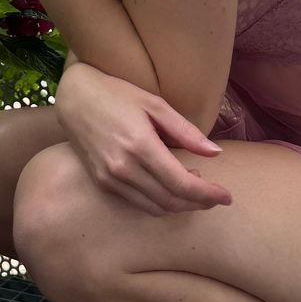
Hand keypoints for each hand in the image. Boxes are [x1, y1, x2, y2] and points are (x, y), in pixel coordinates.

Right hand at [55, 63, 232, 216]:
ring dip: (181, 206)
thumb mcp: (154, 104)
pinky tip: (170, 189)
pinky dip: (160, 203)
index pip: (182, 184)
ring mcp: (110, 178)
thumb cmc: (117, 94)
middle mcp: (123, 167)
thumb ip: (185, 131)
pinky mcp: (102, 182)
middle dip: (199, 203)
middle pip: (171, 201)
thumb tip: (215, 153)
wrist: (74, 98)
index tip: (226, 196)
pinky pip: (138, 203)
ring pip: (155, 207)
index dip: (208, 194)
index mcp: (140, 145)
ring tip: (196, 191)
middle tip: (216, 196)